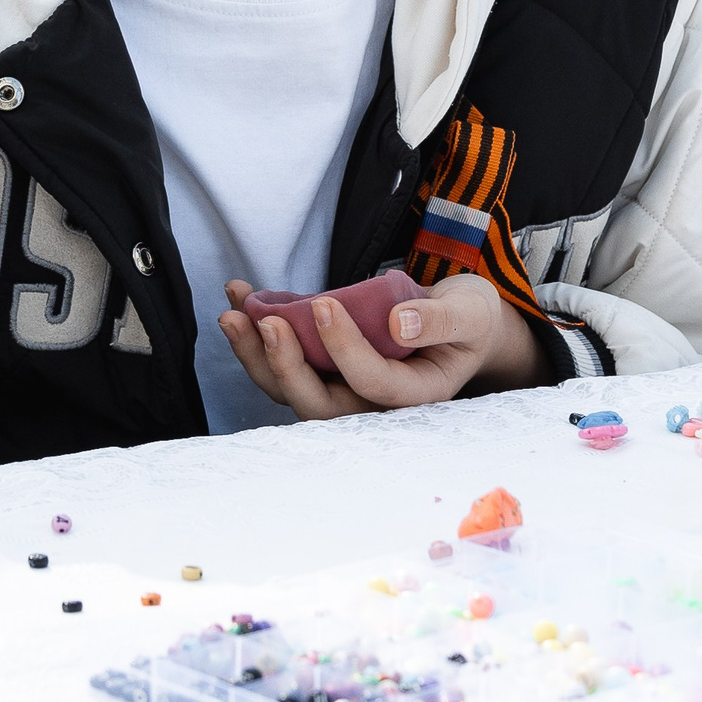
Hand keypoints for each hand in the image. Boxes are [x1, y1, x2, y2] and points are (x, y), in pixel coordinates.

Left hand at [217, 272, 551, 420]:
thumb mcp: (470, 314)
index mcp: (416, 397)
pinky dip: (256, 333)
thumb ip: (440, 321)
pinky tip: (239, 296)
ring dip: (255, 355)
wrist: (460, 323)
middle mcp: (374, 405)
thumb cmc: (468, 320)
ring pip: (291, 390)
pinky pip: (285, 361)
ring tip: (232, 315)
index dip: (344, 351)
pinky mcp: (324, 370)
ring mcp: (344, 390)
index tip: (323, 305)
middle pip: (320, 405)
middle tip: (264, 322)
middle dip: (284, 367)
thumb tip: (398, 323)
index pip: (373, 384)